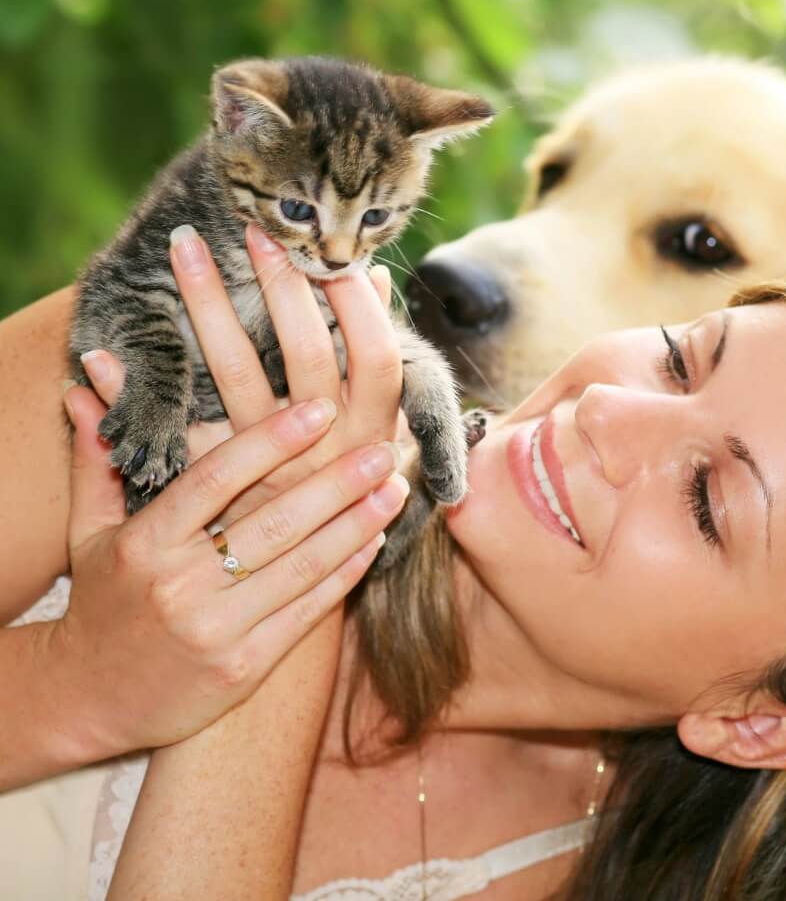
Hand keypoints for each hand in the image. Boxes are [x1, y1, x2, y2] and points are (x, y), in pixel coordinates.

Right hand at [53, 223, 406, 756]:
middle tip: (383, 449)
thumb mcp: (88, 532)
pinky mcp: (245, 668)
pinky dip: (345, 576)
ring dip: (357, 525)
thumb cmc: (101, 602)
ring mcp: (216, 631)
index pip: (214, 480)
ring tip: (396, 488)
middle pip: (274, 523)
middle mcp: (180, 587)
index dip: (270, 442)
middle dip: (337, 483)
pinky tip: (376, 543)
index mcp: (145, 544)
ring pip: (302, 567)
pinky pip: (307, 612)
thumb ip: (97, 462)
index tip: (319, 410)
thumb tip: (83, 391)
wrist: (87, 700)